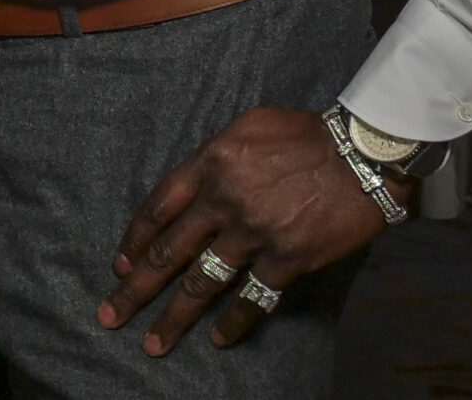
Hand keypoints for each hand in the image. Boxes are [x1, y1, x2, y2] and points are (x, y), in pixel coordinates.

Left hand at [98, 106, 401, 354]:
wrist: (361, 153)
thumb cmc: (303, 134)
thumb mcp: (245, 127)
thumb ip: (212, 157)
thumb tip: (190, 187)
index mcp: (208, 165)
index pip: (157, 209)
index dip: (134, 241)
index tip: (120, 266)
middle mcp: (222, 201)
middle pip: (168, 252)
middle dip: (136, 288)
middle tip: (110, 315)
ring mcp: (253, 232)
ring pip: (203, 282)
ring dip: (176, 317)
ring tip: (154, 343)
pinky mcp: (287, 258)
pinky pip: (253, 298)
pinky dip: (234, 322)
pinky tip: (218, 339)